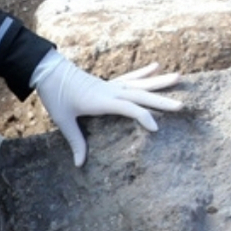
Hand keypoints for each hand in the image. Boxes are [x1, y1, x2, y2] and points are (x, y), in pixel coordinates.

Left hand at [31, 50, 183, 166]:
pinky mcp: (108, 82)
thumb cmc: (55, 96)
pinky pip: (130, 77)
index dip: (143, 116)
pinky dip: (144, 72)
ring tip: (179, 77)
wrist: (48, 71)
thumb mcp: (63, 120)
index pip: (128, 108)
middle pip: (140, 95)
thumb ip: (75, 141)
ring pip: (139, 83)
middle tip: (182, 106)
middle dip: (161, 100)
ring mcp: (111, 85)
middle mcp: (110, 91)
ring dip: (159, 82)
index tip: (156, 128)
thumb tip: (79, 164)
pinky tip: (157, 66)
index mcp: (101, 100)